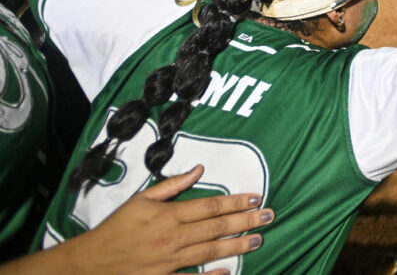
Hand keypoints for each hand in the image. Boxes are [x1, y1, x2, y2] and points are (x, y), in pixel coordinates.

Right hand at [65, 164, 272, 274]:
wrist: (89, 263)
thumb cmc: (116, 229)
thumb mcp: (140, 200)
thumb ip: (172, 185)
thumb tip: (198, 169)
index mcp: (168, 215)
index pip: (209, 206)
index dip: (235, 202)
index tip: (256, 197)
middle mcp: (172, 238)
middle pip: (216, 228)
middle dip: (245, 221)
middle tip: (269, 216)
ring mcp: (169, 262)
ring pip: (209, 252)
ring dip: (236, 246)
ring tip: (258, 239)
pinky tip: (228, 272)